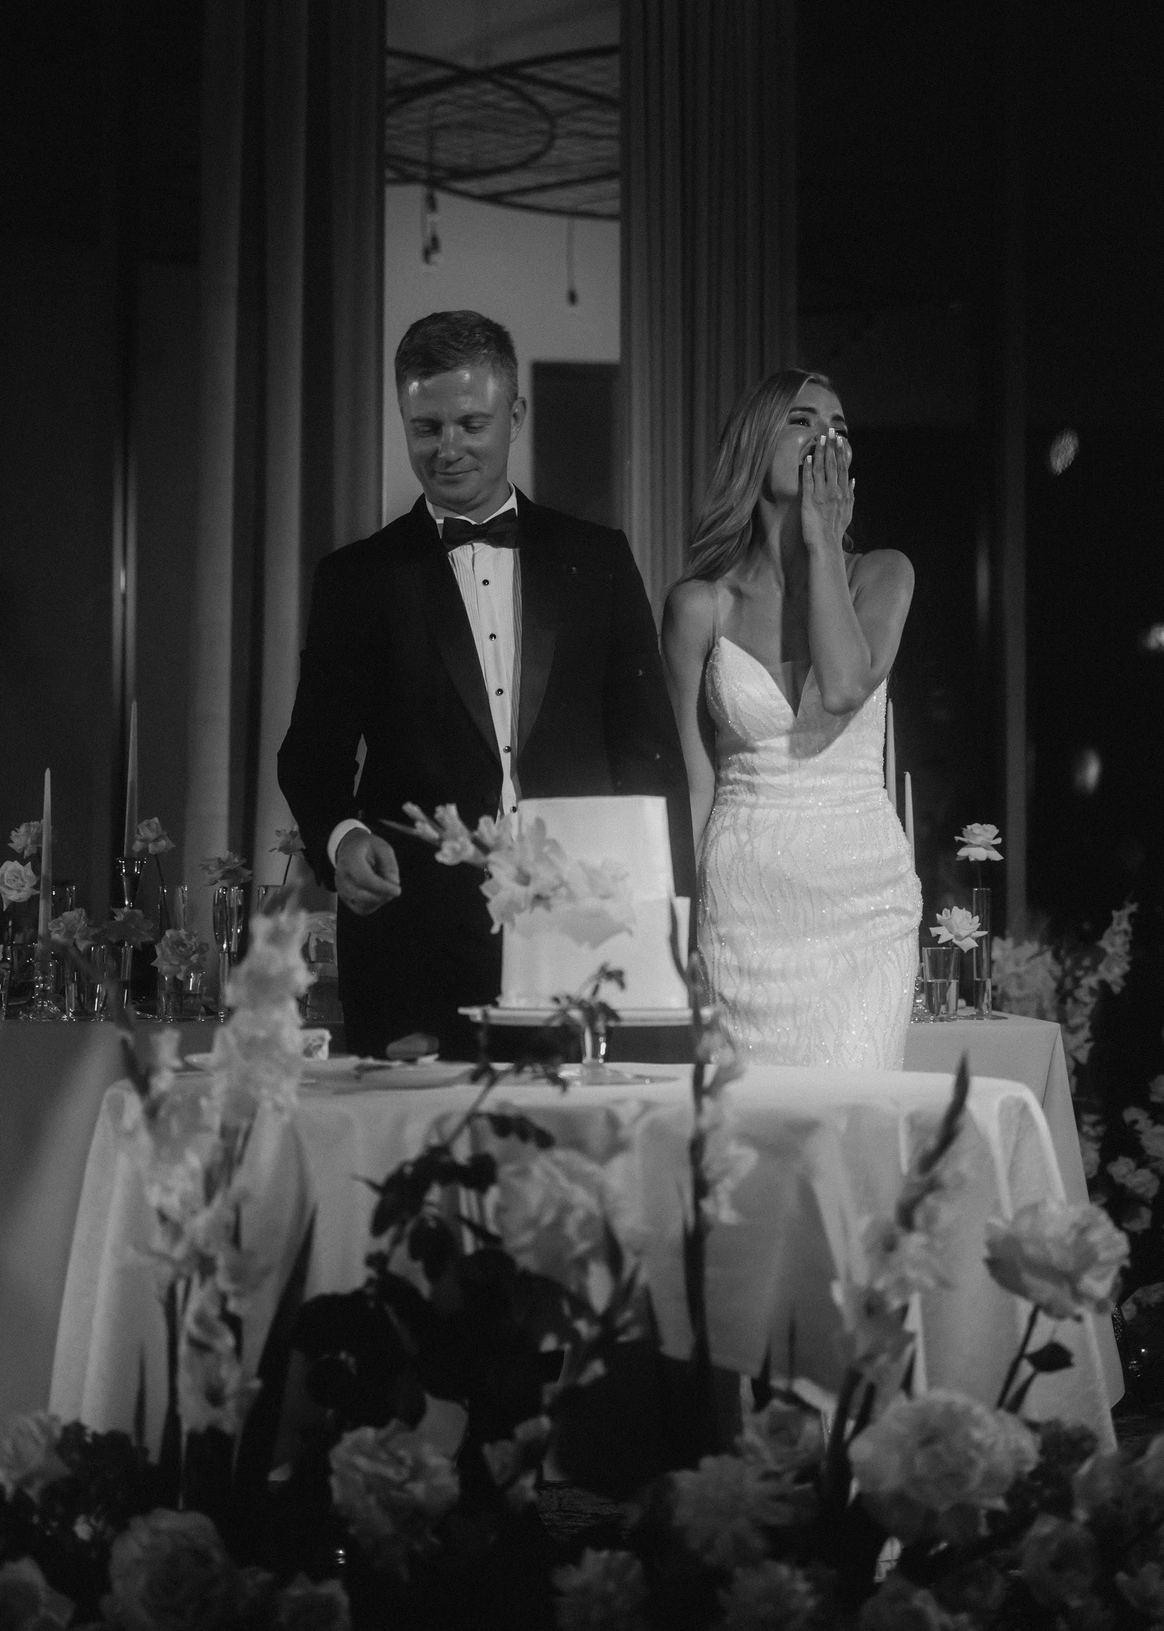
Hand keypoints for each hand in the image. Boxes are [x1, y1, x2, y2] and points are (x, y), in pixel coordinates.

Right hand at [335, 830, 400, 914]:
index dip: (382, 888)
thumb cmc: (367, 848)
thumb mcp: (383, 848)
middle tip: (393, 886)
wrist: (349, 848)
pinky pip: (362, 909)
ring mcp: (341, 889)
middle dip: (384, 895)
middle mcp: (342, 876)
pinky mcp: (345, 898)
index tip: (397, 890)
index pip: (364, 879)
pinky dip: (374, 905)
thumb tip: (393, 884)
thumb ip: (390, 865)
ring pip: (363, 906)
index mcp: (350, 859)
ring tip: (383, 886)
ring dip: (379, 900)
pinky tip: (377, 893)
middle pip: (363, 896)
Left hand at [801, 427, 854, 551]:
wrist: (826, 545)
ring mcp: (822, 495)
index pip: (842, 468)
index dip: (840, 452)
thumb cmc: (835, 531)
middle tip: (830, 431)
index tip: (839, 439)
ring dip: (821, 453)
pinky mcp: (809, 501)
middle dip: (831, 446)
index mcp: (843, 492)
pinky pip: (809, 482)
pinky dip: (808, 469)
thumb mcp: (848, 511)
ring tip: (820, 439)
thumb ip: (851, 494)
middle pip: (833, 464)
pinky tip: (807, 458)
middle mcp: (834, 491)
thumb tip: (853, 479)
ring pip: (822, 469)